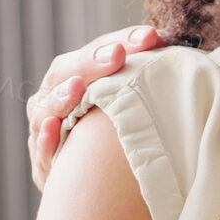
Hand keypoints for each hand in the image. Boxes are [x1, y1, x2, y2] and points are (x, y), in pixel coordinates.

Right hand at [26, 25, 160, 190]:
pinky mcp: (47, 164)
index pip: (98, 51)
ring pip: (46, 109)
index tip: (151, 37)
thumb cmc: (129, 131)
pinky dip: (46, 140)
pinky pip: (43, 151)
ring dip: (62, 97)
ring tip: (78, 86)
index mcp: (80, 75)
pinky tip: (53, 128)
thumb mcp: (139, 100)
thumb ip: (150, 76)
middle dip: (91, 62)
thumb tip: (176, 45)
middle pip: (66, 72)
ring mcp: (46, 129)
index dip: (122, 41)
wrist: (107, 182)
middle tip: (117, 54)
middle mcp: (57, 98)